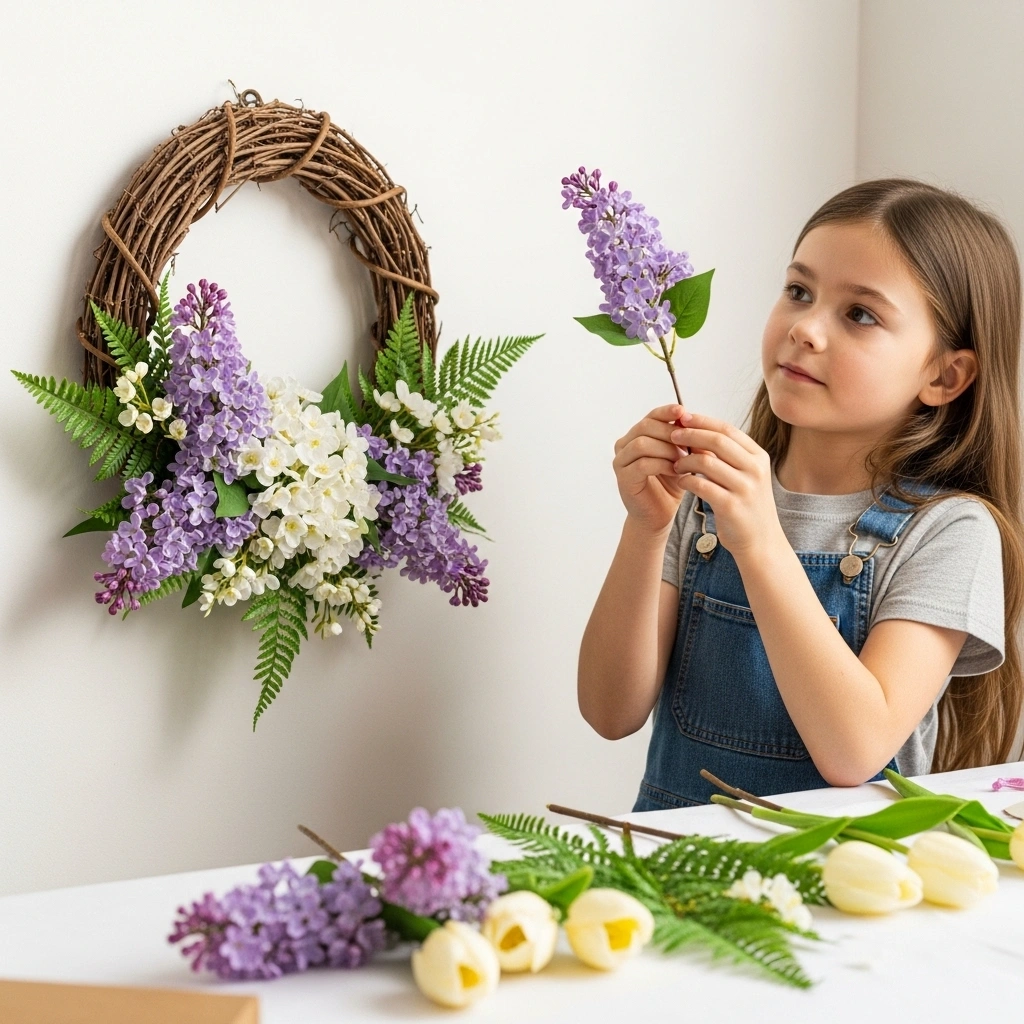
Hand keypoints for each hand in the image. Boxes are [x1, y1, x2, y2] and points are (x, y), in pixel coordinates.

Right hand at [612, 404, 690, 534]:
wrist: (659, 514)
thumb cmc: (670, 485)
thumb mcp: (683, 458)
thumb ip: (688, 442)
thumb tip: (701, 425)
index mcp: (637, 435)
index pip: (651, 416)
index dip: (667, 412)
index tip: (684, 412)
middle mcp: (625, 445)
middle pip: (645, 426)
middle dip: (670, 432)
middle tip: (688, 443)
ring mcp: (621, 461)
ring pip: (642, 443)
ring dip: (666, 449)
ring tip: (683, 459)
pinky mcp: (623, 478)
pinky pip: (642, 464)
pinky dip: (662, 464)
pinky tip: (675, 471)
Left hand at [670, 412, 782, 557]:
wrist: (761, 541)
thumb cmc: (747, 505)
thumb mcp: (744, 475)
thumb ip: (725, 456)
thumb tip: (695, 433)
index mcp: (758, 457)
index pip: (727, 429)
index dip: (703, 421)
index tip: (683, 417)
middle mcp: (755, 470)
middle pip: (717, 441)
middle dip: (691, 435)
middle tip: (672, 435)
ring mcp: (745, 488)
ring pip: (706, 462)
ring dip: (685, 460)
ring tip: (675, 464)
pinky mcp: (731, 507)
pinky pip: (701, 486)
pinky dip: (686, 481)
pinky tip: (680, 482)